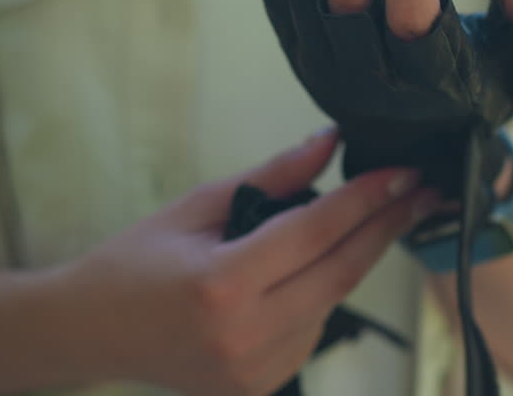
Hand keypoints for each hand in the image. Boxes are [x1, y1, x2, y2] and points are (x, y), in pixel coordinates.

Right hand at [58, 129, 438, 394]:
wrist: (89, 331)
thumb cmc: (135, 262)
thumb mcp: (198, 205)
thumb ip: (273, 177)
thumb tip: (331, 141)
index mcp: (221, 284)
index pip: (316, 233)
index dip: (367, 199)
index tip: (405, 174)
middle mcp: (242, 336)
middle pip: (340, 273)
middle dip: (387, 228)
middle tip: (423, 194)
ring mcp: (252, 372)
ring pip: (330, 303)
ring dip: (351, 261)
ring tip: (358, 223)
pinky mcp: (257, 389)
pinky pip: (310, 331)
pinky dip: (319, 295)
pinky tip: (306, 272)